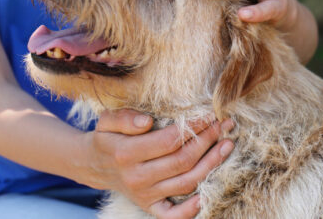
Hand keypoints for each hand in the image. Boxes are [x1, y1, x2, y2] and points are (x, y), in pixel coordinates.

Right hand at [76, 109, 234, 218]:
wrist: (95, 165)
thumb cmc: (107, 137)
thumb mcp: (107, 120)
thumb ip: (125, 118)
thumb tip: (146, 121)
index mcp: (126, 153)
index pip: (169, 140)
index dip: (193, 127)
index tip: (209, 114)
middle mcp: (136, 177)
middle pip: (182, 160)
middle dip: (208, 141)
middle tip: (224, 125)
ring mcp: (144, 195)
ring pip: (185, 182)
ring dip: (211, 164)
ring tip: (227, 145)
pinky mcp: (149, 206)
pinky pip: (172, 215)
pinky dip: (190, 209)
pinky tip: (207, 195)